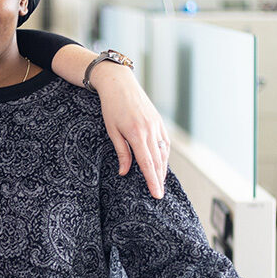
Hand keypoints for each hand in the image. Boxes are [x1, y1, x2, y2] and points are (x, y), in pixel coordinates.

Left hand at [92, 62, 169, 198]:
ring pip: (164, 152)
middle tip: (159, 195)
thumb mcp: (112, 130)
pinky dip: (164, 155)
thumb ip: (121, 151)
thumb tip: (124, 172)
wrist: (119, 83)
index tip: (157, 194)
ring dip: (162, 168)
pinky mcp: (159, 121)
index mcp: (137, 134)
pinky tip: (161, 163)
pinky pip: (165, 142)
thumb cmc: (111, 106)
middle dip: (159, 179)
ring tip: (160, 182)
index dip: (152, 181)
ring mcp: (157, 125)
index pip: (147, 164)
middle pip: (158, 161)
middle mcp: (150, 130)